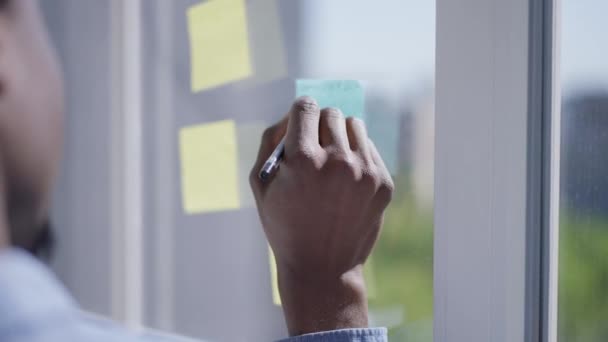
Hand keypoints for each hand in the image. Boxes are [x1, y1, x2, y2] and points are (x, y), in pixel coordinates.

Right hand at [250, 97, 393, 335]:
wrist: (322, 268)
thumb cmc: (284, 224)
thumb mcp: (261, 183)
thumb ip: (272, 139)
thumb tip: (295, 114)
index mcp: (303, 159)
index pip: (306, 106)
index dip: (299, 114)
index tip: (300, 124)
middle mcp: (337, 161)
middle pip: (331, 113)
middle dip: (318, 126)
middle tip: (313, 148)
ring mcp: (365, 172)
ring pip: (354, 125)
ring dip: (341, 136)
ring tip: (331, 160)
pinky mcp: (384, 183)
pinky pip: (370, 148)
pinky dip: (357, 155)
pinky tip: (346, 180)